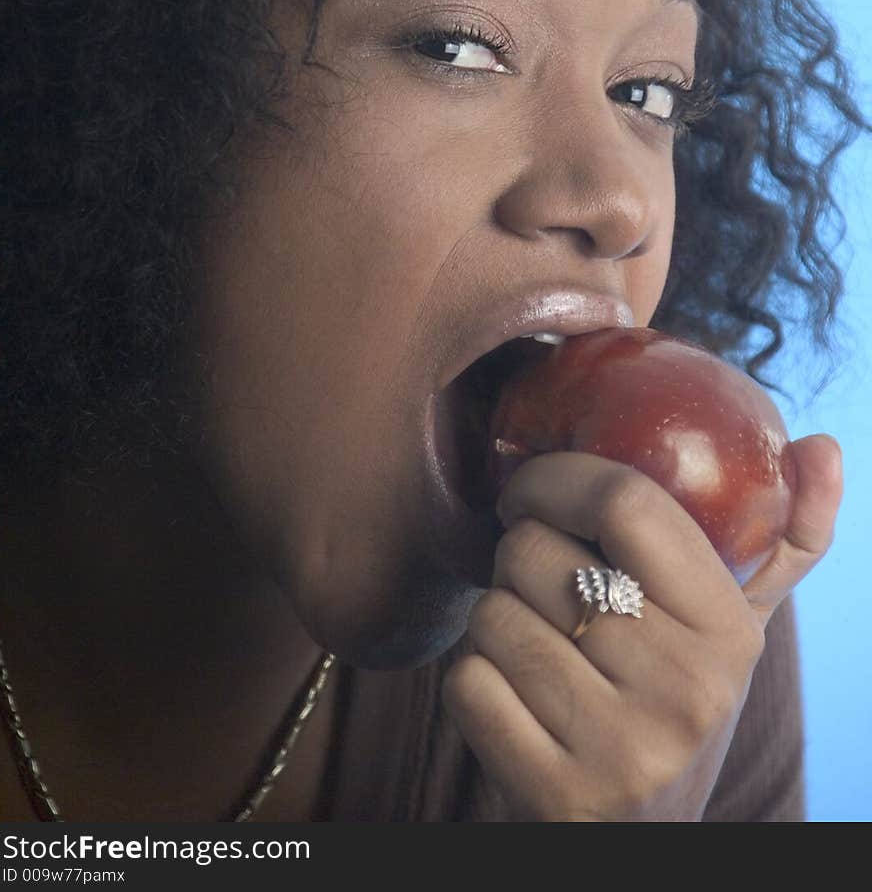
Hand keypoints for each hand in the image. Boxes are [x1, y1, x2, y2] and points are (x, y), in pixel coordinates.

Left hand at [441, 434, 841, 820]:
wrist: (641, 843)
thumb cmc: (676, 701)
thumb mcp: (738, 627)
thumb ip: (783, 541)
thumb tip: (822, 445)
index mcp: (730, 632)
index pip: (624, 501)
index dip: (555, 475)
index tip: (531, 488)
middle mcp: (684, 692)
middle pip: (535, 552)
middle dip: (515, 551)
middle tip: (538, 576)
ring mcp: (620, 751)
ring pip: (493, 614)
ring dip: (494, 617)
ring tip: (532, 638)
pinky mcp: (555, 795)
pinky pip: (466, 681)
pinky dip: (472, 677)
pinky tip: (511, 693)